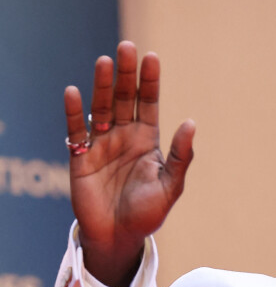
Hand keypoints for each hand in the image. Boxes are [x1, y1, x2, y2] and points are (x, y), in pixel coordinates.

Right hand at [64, 41, 194, 286]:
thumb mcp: (169, 187)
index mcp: (147, 141)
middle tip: (127, 48)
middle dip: (126, 75)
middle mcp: (124, 136)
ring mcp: (101, 145)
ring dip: (103, 86)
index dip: (150, 81)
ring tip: (105, 62)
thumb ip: (180, 157)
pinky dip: (74, 113)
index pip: (149, 104)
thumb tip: (191, 123)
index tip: (152, 57)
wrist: (119, 238)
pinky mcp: (80, 158)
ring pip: (101, 108)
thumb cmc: (147, 215)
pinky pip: (76, 131)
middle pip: (125, 99)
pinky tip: (73, 92)